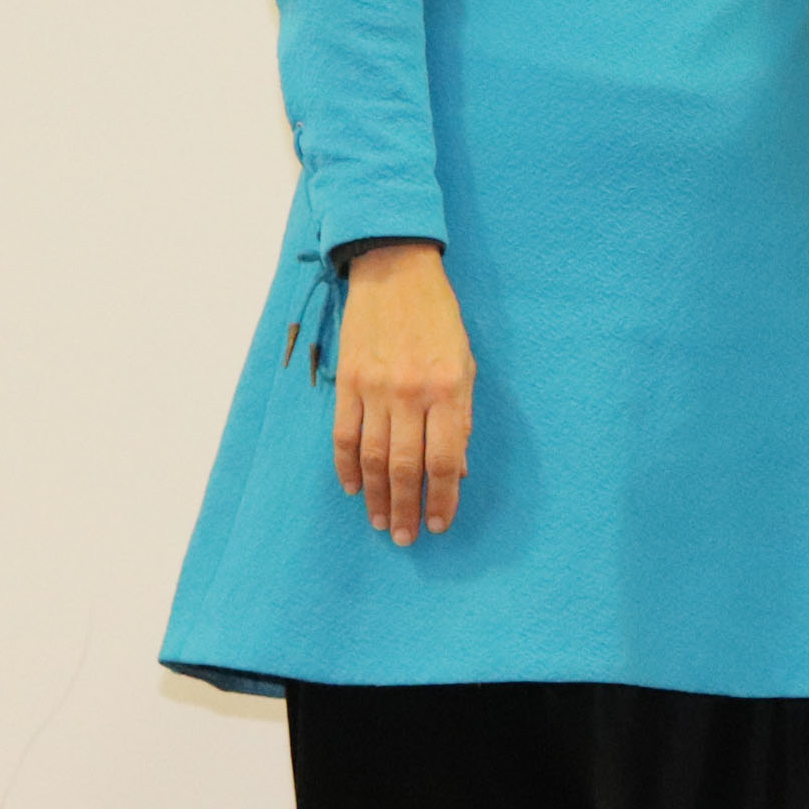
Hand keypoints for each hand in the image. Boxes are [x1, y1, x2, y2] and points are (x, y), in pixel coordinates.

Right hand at [333, 241, 473, 541]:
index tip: (439, 523)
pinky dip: (345, 467)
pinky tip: (353, 489)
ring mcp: (375, 388)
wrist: (396, 270)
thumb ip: (461, 417)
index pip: (444, 461)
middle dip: (407, 509)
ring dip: (376, 497)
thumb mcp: (465, 364)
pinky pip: (343, 436)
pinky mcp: (348, 381)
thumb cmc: (438, 319)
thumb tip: (457, 470)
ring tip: (382, 522)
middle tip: (406, 537)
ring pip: (371, 459)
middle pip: (405, 467)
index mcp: (448, 389)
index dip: (442, 498)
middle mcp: (411, 393)